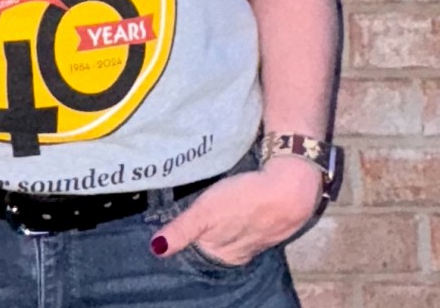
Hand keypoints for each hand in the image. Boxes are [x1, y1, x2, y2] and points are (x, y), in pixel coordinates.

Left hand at [151, 157, 322, 264]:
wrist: (289, 188)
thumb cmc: (245, 201)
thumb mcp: (207, 213)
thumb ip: (182, 230)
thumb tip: (155, 249)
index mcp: (225, 255)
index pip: (197, 255)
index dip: (184, 244)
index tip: (169, 234)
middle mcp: (240, 252)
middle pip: (213, 248)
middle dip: (200, 238)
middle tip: (184, 221)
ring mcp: (256, 238)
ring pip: (230, 237)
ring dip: (220, 228)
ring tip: (208, 215)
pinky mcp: (269, 222)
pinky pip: (246, 225)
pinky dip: (237, 219)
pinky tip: (234, 209)